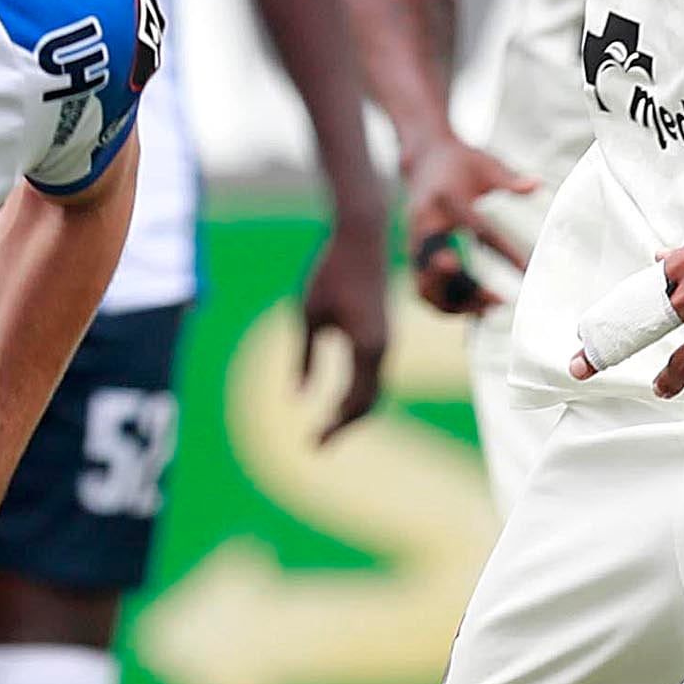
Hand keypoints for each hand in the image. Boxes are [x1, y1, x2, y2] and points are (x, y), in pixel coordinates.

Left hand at [297, 214, 390, 436]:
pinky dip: (358, 394)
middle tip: (315, 445)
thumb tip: (297, 398)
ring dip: (352, 412)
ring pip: (374, 390)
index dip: (334, 427)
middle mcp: (383, 350)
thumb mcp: (308, 314)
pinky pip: (374, 374)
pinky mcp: (382, 333)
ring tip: (325, 427)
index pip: (353, 402)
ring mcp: (386, 342)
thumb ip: (304, 358)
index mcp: (367, 348)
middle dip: (343, 426)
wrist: (362, 238)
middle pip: (368, 403)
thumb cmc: (330, 272)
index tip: (312, 444)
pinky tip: (338, 400)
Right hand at [400, 132, 543, 316]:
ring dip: (453, 302)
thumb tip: (536, 185)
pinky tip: (476, 309)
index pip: (478, 231)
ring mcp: (414, 240)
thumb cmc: (461, 162)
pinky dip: (446, 303)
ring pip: (424, 284)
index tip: (528, 271)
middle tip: (497, 299)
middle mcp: (424, 222)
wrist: (424, 158)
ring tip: (488, 307)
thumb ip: (509, 177)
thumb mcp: (485, 163)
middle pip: (435, 265)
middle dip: (463, 287)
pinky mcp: (414, 252)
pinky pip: (424, 287)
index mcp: (445, 199)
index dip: (504, 254)